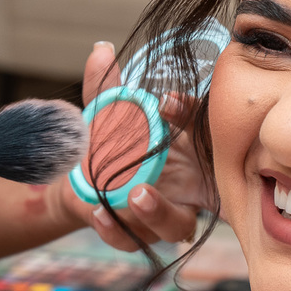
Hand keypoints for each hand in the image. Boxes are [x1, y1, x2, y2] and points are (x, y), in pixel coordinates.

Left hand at [49, 42, 210, 249]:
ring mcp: (167, 212)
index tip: (166, 101)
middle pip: (213, 192)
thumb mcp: (105, 115)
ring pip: (178, 225)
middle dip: (208, 169)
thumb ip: (106, 89)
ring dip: (158, 214)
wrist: (77, 178)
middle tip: (158, 173)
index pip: (206, 132)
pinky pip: (135, 240)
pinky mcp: (140, 233)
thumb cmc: (108, 143)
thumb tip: (100, 50)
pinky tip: (99, 213)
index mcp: (191, 151)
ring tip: (133, 196)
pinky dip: (117, 231)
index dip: (193, 115)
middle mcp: (188, 183)